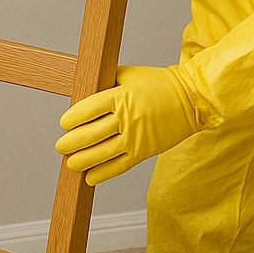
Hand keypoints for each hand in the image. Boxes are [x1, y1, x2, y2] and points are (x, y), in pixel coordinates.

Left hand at [55, 64, 201, 185]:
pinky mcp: (143, 152)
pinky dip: (102, 174)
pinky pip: (118, 167)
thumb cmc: (161, 85)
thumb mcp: (132, 74)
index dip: (71, 119)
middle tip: (61, 147)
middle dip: (71, 143)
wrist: (192, 100)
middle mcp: (126, 118)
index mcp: (121, 96)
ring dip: (81, 161)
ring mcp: (135, 138)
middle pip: (90, 134)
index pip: (88, 109)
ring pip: (101, 154)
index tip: (64, 124)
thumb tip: (84, 92)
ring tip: (70, 164)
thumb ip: (108, 82)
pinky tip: (89, 178)